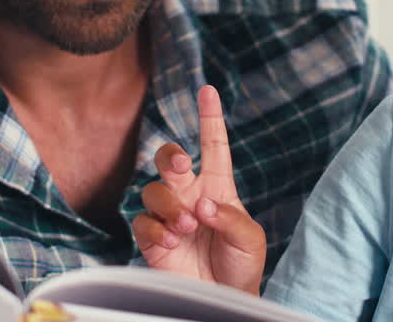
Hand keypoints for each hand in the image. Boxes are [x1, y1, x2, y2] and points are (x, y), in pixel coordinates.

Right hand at [132, 85, 265, 294]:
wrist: (225, 301)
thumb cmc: (241, 266)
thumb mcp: (250, 239)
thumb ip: (230, 217)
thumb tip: (203, 205)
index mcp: (218, 187)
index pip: (213, 145)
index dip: (210, 117)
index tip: (208, 90)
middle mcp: (190, 196)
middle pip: (170, 160)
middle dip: (171, 156)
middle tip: (183, 166)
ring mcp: (170, 216)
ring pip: (153, 190)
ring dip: (169, 204)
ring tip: (187, 226)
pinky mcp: (153, 239)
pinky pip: (142, 222)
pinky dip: (156, 228)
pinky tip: (172, 240)